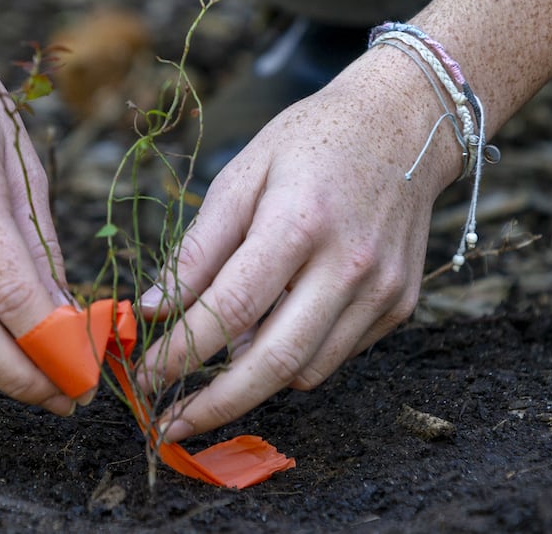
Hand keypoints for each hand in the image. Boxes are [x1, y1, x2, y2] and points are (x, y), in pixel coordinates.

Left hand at [141, 46, 463, 440]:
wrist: (407, 126)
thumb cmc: (311, 142)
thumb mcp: (242, 173)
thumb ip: (198, 246)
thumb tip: (150, 310)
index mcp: (298, 223)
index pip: (228, 308)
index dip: (180, 352)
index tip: (144, 378)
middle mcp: (348, 264)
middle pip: (274, 361)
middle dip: (215, 405)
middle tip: (170, 425)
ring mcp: (381, 290)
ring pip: (306, 370)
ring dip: (254, 379)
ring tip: (218, 359)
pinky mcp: (399, 305)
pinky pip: (335, 354)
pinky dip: (296, 356)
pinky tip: (275, 325)